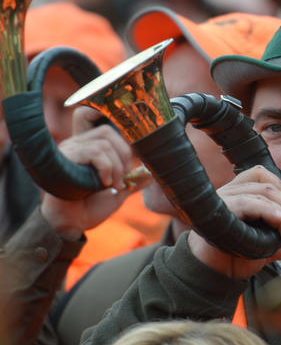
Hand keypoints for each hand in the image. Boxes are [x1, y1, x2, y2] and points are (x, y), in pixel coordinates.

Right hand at [41, 107, 138, 239]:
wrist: (73, 224)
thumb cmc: (90, 207)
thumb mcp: (118, 191)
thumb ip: (132, 181)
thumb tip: (151, 174)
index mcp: (88, 147)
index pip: (100, 121)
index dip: (116, 130)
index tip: (127, 154)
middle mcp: (76, 144)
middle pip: (108, 132)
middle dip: (124, 156)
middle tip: (122, 179)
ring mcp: (69, 150)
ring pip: (104, 143)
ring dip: (116, 167)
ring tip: (113, 186)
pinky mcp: (65, 159)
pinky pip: (94, 152)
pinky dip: (106, 168)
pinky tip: (103, 184)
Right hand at [188, 165, 280, 278]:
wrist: (214, 276)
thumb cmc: (235, 257)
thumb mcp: (270, 247)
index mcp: (238, 192)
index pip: (262, 174)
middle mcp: (229, 191)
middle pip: (267, 184)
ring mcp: (223, 199)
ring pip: (262, 192)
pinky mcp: (220, 212)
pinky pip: (248, 203)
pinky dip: (269, 211)